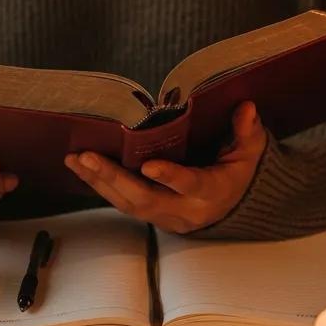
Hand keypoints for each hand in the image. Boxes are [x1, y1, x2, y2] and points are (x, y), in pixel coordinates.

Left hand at [64, 101, 267, 233]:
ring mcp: (166, 216)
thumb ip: (248, 132)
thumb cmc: (240, 172)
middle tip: (86, 157)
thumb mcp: (250, 151)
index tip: (149, 165)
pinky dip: (101, 186)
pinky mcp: (151, 216)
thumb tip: (246, 109)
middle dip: (113, 177)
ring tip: (74, 160)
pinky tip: (82, 169)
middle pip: (145, 199)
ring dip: (99, 182)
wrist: (234, 206)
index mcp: (212, 192)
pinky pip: (122, 203)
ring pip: (128, 203)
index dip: (170, 177)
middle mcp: (185, 210)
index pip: (190, 185)